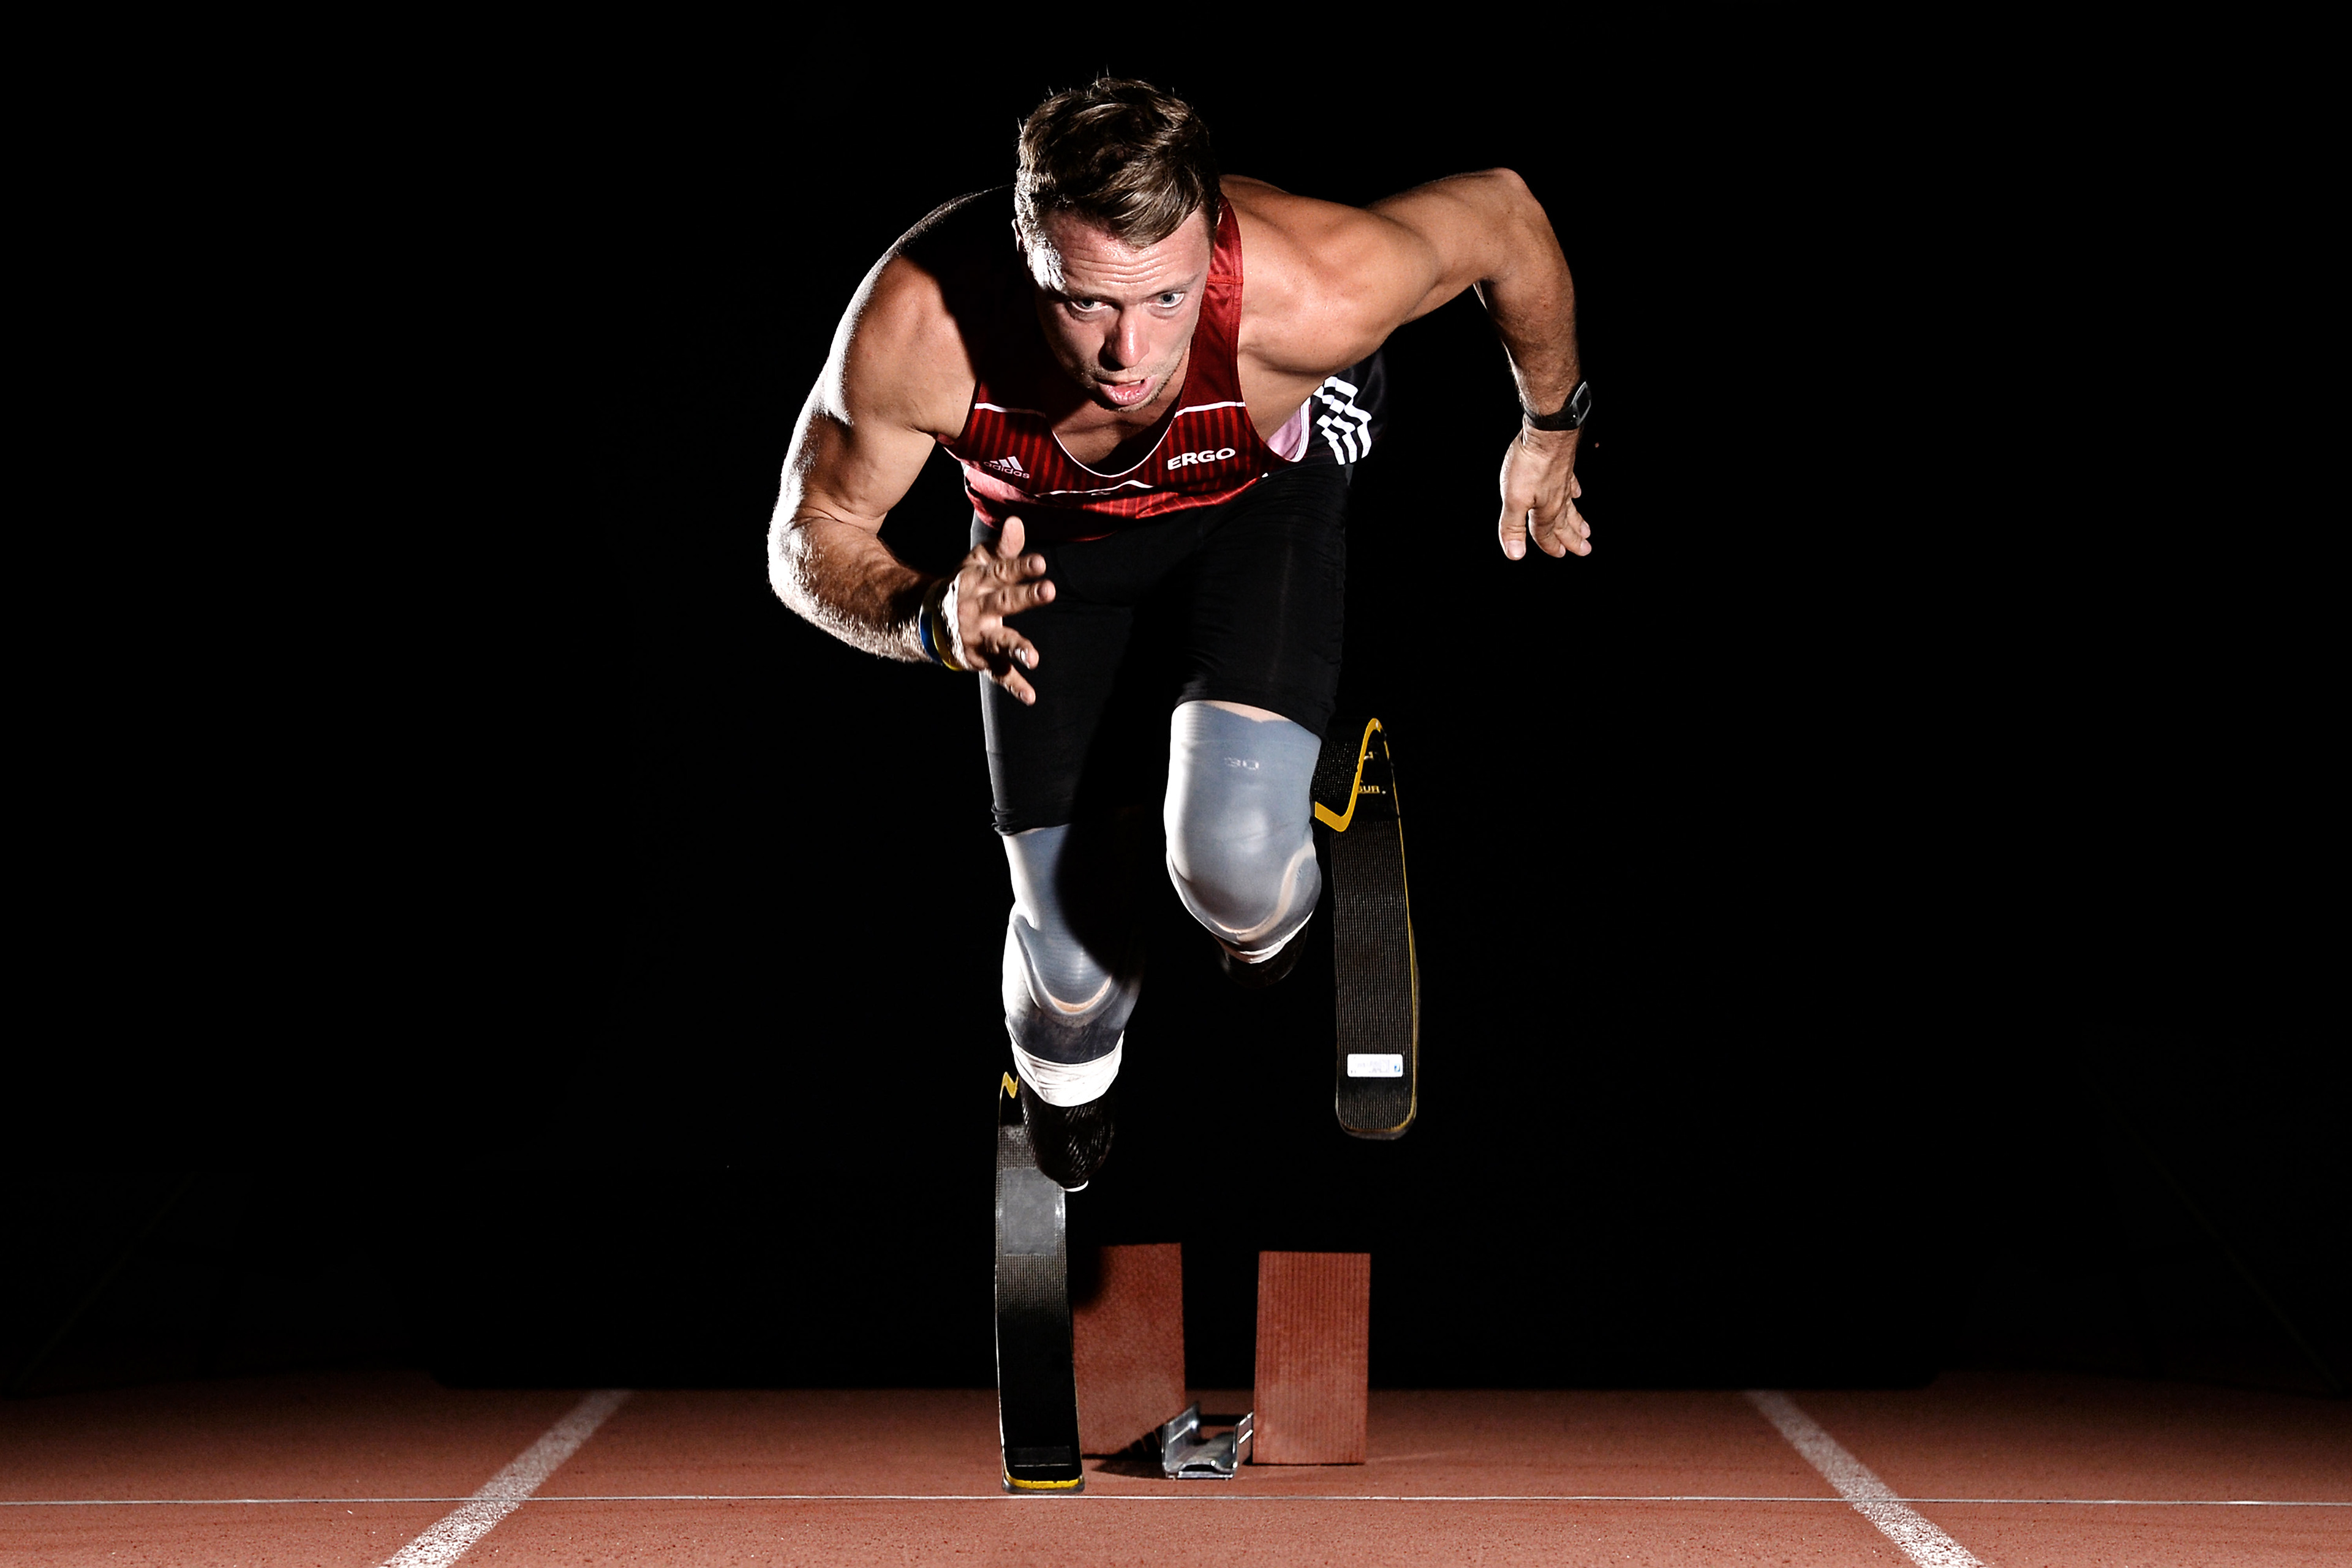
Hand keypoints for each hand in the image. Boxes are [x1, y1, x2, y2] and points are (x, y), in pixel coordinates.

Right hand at [953, 515, 1054, 704]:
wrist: (925, 621)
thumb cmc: (964, 587)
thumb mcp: (977, 564)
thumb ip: (1001, 548)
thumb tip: (1017, 521)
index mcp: (978, 581)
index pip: (1001, 571)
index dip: (1020, 566)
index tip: (1041, 562)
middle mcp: (976, 609)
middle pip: (1003, 601)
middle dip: (1025, 596)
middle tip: (1049, 589)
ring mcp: (978, 636)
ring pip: (999, 641)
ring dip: (1017, 647)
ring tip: (1033, 657)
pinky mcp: (981, 659)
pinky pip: (999, 674)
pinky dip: (1014, 685)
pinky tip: (1031, 697)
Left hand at [1496, 425, 1589, 558]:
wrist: (1547, 432)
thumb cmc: (1530, 464)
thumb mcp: (1513, 500)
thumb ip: (1512, 527)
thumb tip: (1515, 554)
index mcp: (1545, 510)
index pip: (1545, 534)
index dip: (1550, 546)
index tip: (1559, 554)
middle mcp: (1557, 499)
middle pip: (1564, 524)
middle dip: (1572, 539)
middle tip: (1585, 549)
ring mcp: (1562, 482)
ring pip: (1571, 507)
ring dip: (1577, 520)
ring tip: (1585, 529)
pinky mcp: (1563, 467)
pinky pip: (1571, 484)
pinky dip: (1574, 492)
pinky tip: (1577, 494)